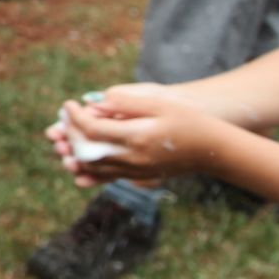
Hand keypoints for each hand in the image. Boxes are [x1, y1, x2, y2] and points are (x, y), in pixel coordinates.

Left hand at [47, 86, 230, 185]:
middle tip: (64, 118)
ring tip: (65, 136)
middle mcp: (132, 158)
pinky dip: (88, 168)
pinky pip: (106, 176)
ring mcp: (135, 171)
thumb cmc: (189, 120)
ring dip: (74, 153)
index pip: (92, 130)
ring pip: (93, 167)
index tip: (68, 104)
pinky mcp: (138, 176)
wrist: (213, 150)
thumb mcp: (159, 104)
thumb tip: (94, 101)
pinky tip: (78, 159)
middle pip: (87, 150)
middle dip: (70, 134)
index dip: (74, 117)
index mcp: (136, 137)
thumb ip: (125, 103)